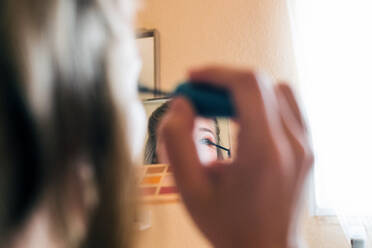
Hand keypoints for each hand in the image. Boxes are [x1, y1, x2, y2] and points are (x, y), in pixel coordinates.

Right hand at [159, 65, 312, 247]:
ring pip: (277, 90)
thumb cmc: (232, 227)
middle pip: (261, 84)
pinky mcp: (305, 147)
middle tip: (200, 97)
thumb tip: (181, 106)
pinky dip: (262, 102)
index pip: (247, 86)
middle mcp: (292, 144)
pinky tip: (243, 119)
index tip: (194, 79)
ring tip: (220, 109)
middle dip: (224, 82)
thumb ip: (177, 141)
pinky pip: (287, 106)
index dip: (216, 74)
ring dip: (244, 91)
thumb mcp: (190, 188)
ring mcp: (303, 145)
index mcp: (264, 152)